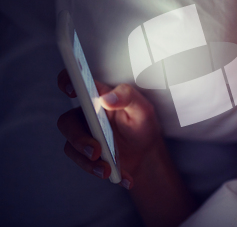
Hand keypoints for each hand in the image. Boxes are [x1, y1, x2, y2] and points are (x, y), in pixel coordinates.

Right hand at [57, 69, 163, 188]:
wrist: (146, 153)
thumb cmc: (142, 124)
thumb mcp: (143, 109)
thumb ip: (128, 97)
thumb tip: (106, 98)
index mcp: (97, 96)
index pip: (76, 83)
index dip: (67, 82)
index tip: (72, 90)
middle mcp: (85, 114)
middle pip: (67, 122)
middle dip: (78, 138)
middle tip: (96, 151)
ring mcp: (83, 135)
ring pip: (71, 146)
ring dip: (87, 161)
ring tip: (107, 169)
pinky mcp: (85, 154)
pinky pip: (83, 163)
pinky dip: (100, 171)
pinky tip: (121, 177)